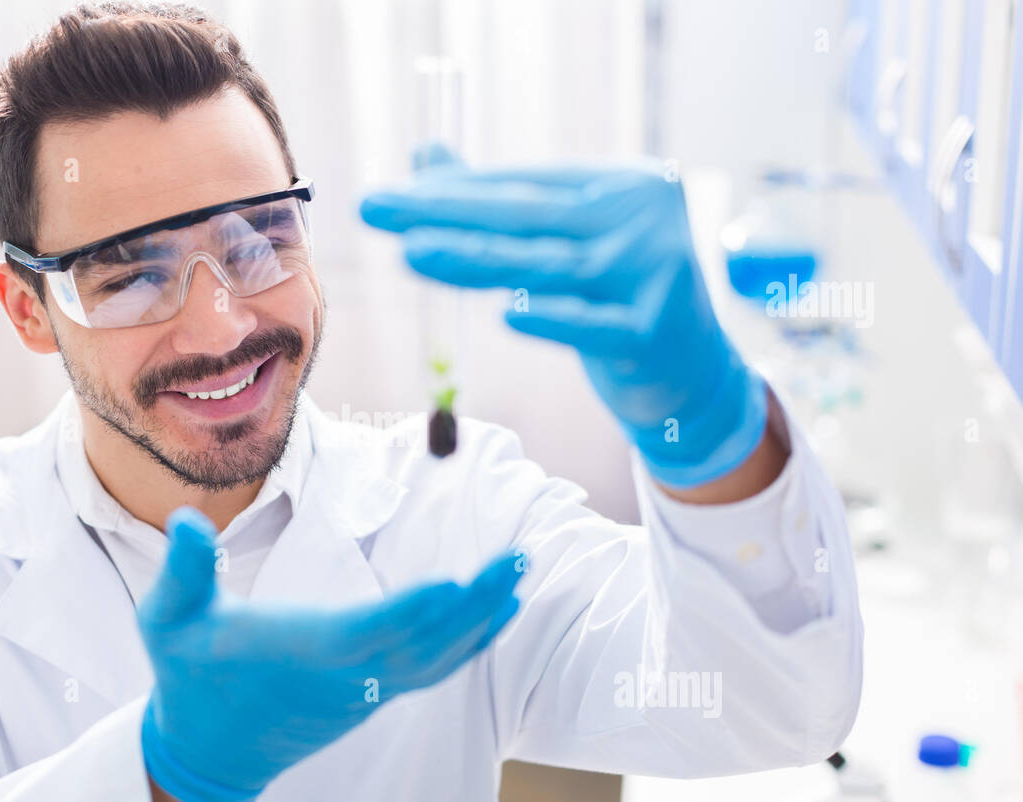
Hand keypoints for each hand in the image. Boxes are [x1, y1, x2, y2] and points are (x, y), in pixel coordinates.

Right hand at [137, 507, 523, 801]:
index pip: (362, 634)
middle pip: (420, 644)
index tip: (454, 584)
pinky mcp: (372, 694)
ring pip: (435, 659)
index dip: (409, 612)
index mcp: (295, 653)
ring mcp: (362, 689)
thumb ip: (181, 570)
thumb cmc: (189, 676)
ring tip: (518, 576)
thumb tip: (186, 518)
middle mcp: (340, 676)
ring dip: (481, 619)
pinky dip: (468, 644)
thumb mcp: (167, 620)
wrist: (207, 750)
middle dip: (473, 604)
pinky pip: (431, 670)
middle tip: (518, 561)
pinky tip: (496, 613)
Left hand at [359, 153, 766, 487]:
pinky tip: (506, 316)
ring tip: (409, 252)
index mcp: (624, 185)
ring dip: (472, 259)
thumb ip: (505, 203)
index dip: (455, 191)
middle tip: (373, 206)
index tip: (392, 194)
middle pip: (527, 217)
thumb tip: (426, 157)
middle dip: (441, 212)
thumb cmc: (619, 301)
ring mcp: (654, 275)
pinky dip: (550, 321)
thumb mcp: (569, 246)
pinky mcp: (653, 334)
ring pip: (547, 267)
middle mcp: (644, 219)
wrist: (694, 379)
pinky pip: (591, 328)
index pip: (526, 186)